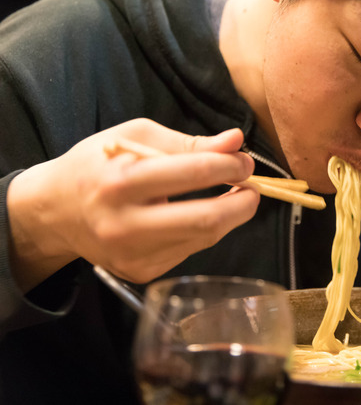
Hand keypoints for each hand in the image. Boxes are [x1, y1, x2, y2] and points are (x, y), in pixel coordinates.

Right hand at [7, 119, 259, 289]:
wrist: (56, 211)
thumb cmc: (98, 165)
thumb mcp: (136, 137)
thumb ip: (188, 142)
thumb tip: (236, 142)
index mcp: (120, 181)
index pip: (193, 173)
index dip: (230, 165)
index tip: (244, 161)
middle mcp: (124, 224)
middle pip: (207, 220)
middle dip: (243, 202)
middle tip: (253, 187)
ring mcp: (133, 254)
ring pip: (204, 238)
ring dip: (229, 216)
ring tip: (231, 195)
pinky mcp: (141, 272)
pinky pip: (190, 250)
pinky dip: (203, 231)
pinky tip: (195, 215)